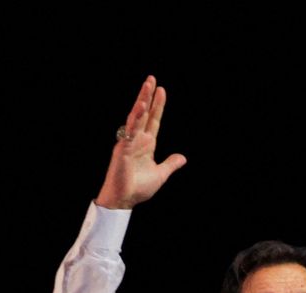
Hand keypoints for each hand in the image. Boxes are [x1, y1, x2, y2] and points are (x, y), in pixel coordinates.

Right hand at [95, 75, 186, 209]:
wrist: (124, 200)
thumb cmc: (138, 188)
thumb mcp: (161, 174)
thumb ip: (170, 164)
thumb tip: (182, 158)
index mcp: (146, 144)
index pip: (153, 120)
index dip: (158, 106)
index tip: (162, 90)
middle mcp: (137, 139)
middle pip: (144, 113)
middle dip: (147, 96)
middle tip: (152, 79)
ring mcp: (129, 142)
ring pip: (136, 117)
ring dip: (142, 101)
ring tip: (147, 86)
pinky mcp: (122, 148)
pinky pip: (129, 130)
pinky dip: (136, 119)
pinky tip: (141, 107)